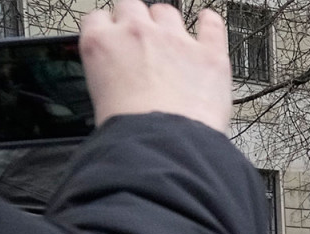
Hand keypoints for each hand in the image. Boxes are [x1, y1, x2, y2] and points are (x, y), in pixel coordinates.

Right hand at [80, 0, 232, 134]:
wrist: (163, 144)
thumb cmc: (131, 131)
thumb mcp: (98, 98)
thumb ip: (108, 75)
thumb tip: (118, 81)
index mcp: (102, 44)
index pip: (97, 18)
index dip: (107, 27)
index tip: (113, 34)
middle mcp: (136, 33)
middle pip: (132, 6)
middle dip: (136, 19)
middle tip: (141, 38)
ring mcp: (174, 40)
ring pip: (167, 12)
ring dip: (168, 22)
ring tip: (172, 39)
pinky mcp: (208, 54)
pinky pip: (212, 25)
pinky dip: (210, 23)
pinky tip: (208, 23)